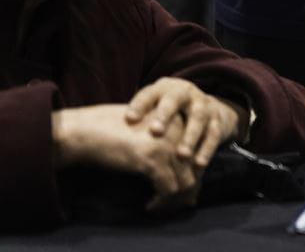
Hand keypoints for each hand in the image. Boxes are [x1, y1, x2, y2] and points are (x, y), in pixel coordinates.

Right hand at [52, 104, 201, 211]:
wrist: (85, 129)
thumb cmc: (110, 131)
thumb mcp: (147, 132)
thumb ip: (166, 144)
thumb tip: (182, 169)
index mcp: (179, 120)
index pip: (197, 153)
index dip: (191, 175)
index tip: (179, 192)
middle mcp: (178, 130)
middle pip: (196, 168)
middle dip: (187, 191)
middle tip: (173, 204)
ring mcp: (167, 143)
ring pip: (186, 181)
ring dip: (175, 200)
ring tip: (161, 207)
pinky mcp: (152, 158)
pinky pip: (168, 189)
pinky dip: (161, 202)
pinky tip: (150, 205)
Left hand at [125, 77, 246, 166]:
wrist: (203, 105)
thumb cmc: (167, 110)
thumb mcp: (153, 106)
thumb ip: (138, 116)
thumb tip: (110, 134)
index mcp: (165, 89)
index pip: (149, 94)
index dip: (140, 105)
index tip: (130, 119)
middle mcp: (185, 93)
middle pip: (175, 100)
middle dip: (166, 115)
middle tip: (156, 132)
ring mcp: (204, 105)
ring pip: (198, 118)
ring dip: (190, 136)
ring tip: (181, 155)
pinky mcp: (217, 119)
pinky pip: (214, 134)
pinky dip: (206, 149)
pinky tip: (199, 164)